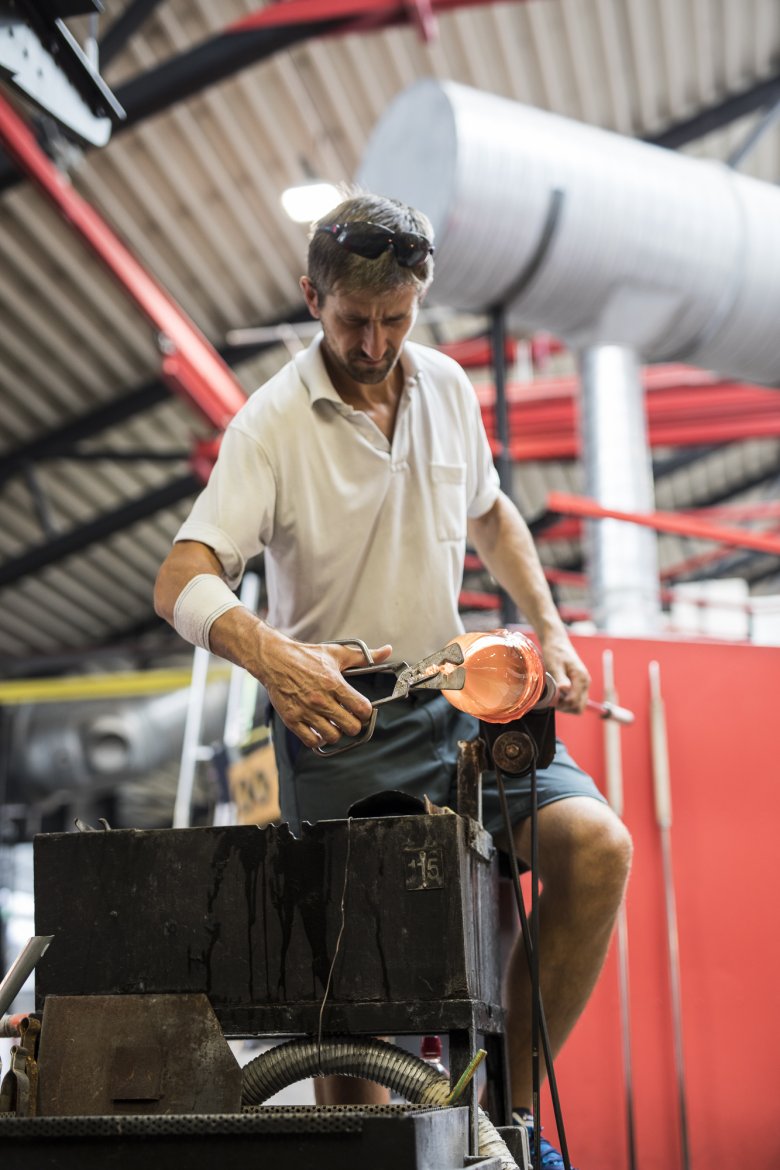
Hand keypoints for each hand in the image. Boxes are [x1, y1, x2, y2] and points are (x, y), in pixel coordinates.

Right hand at [258, 630, 393, 748]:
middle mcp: (321, 700)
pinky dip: (319, 739)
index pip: (362, 708)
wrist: (275, 660)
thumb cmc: (306, 656)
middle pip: (351, 727)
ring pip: (333, 736)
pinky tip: (320, 730)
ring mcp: (306, 711)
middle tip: (350, 719)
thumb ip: (364, 657)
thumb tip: (387, 651)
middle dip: (355, 725)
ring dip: (337, 732)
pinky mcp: (292, 720)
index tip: (362, 710)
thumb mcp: (337, 653)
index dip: (366, 712)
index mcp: (334, 683)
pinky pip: (311, 741)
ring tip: (335, 724)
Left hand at [540, 632, 589, 713]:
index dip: (562, 705)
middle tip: (552, 700)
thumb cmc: (554, 652)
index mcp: (581, 678)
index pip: (575, 702)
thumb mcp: (554, 664)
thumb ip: (560, 678)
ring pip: (579, 705)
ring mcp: (583, 684)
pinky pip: (576, 699)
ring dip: (566, 705)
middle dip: (565, 707)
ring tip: (554, 696)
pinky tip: (557, 694)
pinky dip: (567, 701)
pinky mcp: (579, 685)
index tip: (551, 700)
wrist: (557, 642)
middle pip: (580, 707)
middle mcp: (585, 683)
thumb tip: (565, 690)